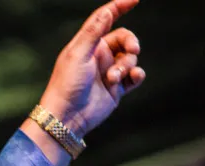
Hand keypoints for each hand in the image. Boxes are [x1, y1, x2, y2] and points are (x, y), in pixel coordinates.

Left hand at [38, 0, 145, 136]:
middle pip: (125, 38)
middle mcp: (99, 56)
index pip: (105, 19)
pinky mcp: (116, 88)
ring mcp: (108, 71)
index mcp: (87, 44)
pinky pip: (134, 76)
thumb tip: (107, 11)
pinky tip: (134, 78)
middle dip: (131, 42)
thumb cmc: (67, 84)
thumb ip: (94, 32)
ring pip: (130, 58)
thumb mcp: (78, 54)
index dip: (119, 7)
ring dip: (126, 65)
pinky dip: (136, 75)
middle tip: (133, 49)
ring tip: (112, 78)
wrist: (67, 116)